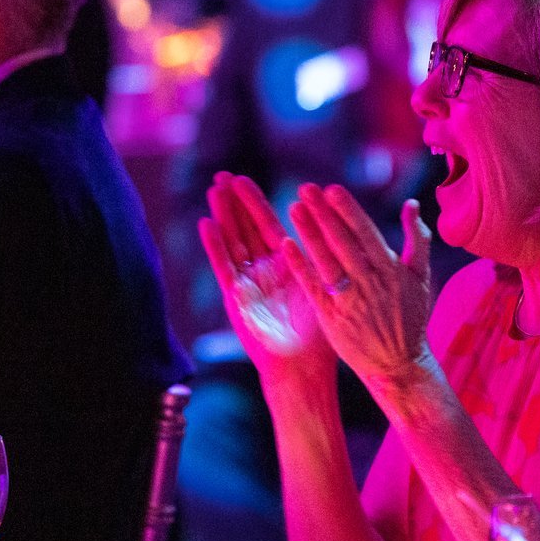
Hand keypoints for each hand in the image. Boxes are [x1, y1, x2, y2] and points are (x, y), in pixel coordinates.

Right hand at [198, 173, 334, 384]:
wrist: (303, 365)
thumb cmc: (319, 332)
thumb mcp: (322, 285)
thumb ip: (320, 254)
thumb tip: (332, 222)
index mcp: (285, 264)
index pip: (267, 224)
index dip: (254, 202)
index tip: (243, 177)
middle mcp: (263, 271)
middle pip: (244, 229)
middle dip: (234, 202)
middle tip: (223, 175)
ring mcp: (247, 283)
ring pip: (232, 242)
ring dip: (223, 216)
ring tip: (214, 189)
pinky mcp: (236, 298)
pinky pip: (225, 267)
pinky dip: (215, 246)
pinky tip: (207, 224)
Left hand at [282, 184, 434, 384]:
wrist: (399, 365)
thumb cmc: (410, 318)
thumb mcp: (421, 278)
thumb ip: (417, 239)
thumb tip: (412, 203)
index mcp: (391, 270)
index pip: (366, 233)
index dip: (348, 210)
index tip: (331, 189)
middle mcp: (370, 283)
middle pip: (343, 243)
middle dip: (324, 214)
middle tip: (306, 189)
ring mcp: (349, 301)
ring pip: (326, 262)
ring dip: (309, 234)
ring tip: (293, 209)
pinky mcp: (332, 318)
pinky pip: (314, 288)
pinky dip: (300, 267)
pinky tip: (286, 246)